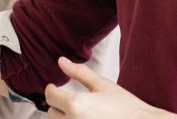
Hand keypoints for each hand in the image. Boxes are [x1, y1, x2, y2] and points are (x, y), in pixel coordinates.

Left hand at [46, 58, 176, 118]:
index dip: (52, 89)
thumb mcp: (102, 85)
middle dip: (59, 104)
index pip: (50, 96)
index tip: (55, 88)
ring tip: (84, 112)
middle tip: (73, 100)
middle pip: (51, 112)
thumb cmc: (126, 107)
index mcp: (76, 104)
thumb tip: (62, 62)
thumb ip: (79, 73)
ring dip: (65, 117)